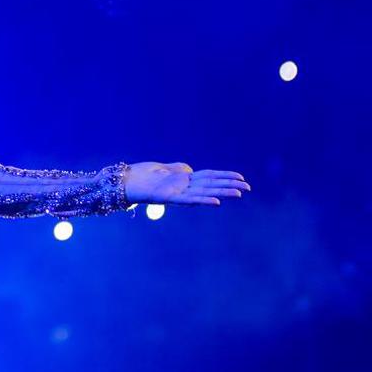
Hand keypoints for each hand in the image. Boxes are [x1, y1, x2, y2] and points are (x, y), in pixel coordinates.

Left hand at [124, 162, 249, 205]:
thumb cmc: (142, 175)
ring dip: (222, 193)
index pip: (210, 176)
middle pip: (212, 184)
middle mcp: (183, 187)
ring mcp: (177, 193)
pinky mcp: (168, 198)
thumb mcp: (163, 168)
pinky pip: (188, 200)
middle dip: (230, 186)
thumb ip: (178, 170)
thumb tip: (190, 170)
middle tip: (248, 188)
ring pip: (205, 193)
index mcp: (184, 179)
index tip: (242, 178)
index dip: (226, 176)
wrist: (123, 181)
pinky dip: (203, 201)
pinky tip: (216, 202)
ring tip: (239, 194)